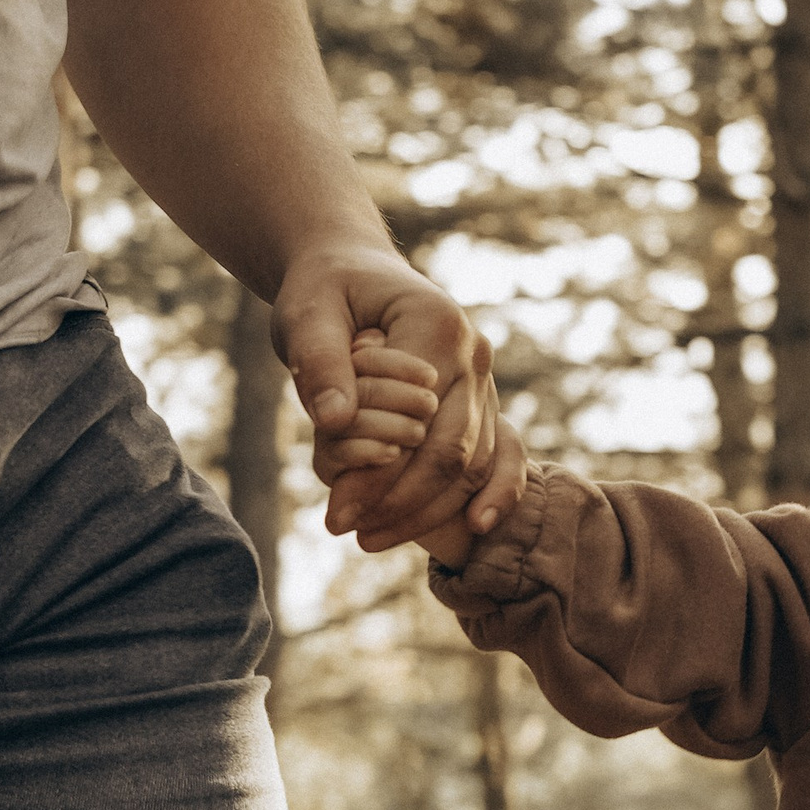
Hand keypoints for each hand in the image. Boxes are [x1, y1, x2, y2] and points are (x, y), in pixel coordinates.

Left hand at [271, 239, 497, 546]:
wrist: (351, 270)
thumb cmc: (324, 290)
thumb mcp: (306, 315)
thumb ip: (321, 363)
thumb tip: (335, 420)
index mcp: (438, 325)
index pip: (418, 423)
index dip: (381, 477)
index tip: (335, 515)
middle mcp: (474, 354)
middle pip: (453, 452)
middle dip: (404, 504)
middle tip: (353, 536)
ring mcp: (485, 379)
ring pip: (474, 464)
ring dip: (429, 510)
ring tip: (371, 538)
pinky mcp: (483, 400)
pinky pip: (502, 455)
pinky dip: (494, 494)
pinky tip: (474, 529)